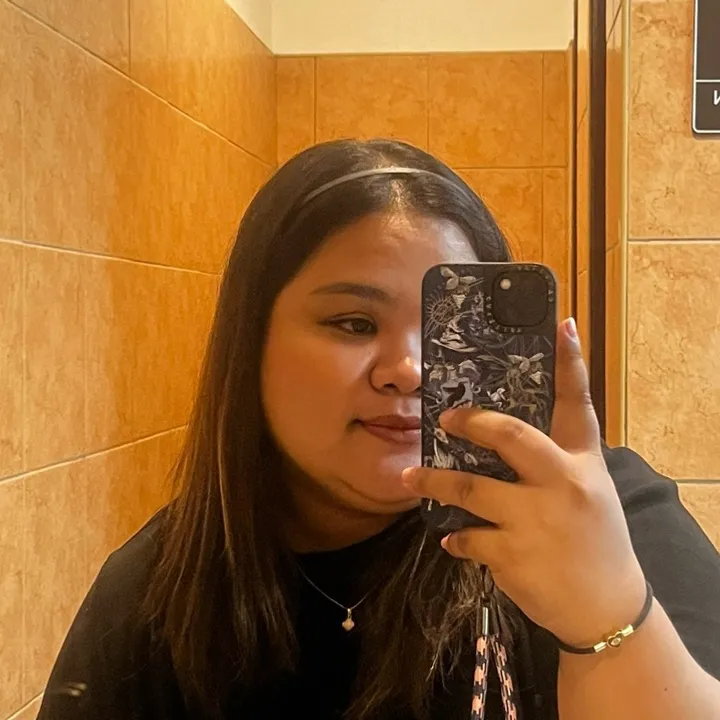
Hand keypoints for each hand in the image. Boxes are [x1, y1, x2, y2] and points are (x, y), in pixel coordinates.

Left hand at [402, 318, 647, 647]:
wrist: (605, 606)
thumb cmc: (595, 537)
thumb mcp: (590, 487)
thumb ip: (560, 454)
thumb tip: (519, 426)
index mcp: (582, 462)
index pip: (577, 403)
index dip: (569, 362)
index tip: (561, 324)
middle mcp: (562, 484)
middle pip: (511, 436)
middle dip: (473, 422)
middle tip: (444, 417)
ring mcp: (536, 521)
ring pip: (470, 489)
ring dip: (434, 482)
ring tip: (408, 478)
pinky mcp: (512, 556)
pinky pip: (468, 538)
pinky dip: (456, 537)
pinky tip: (451, 537)